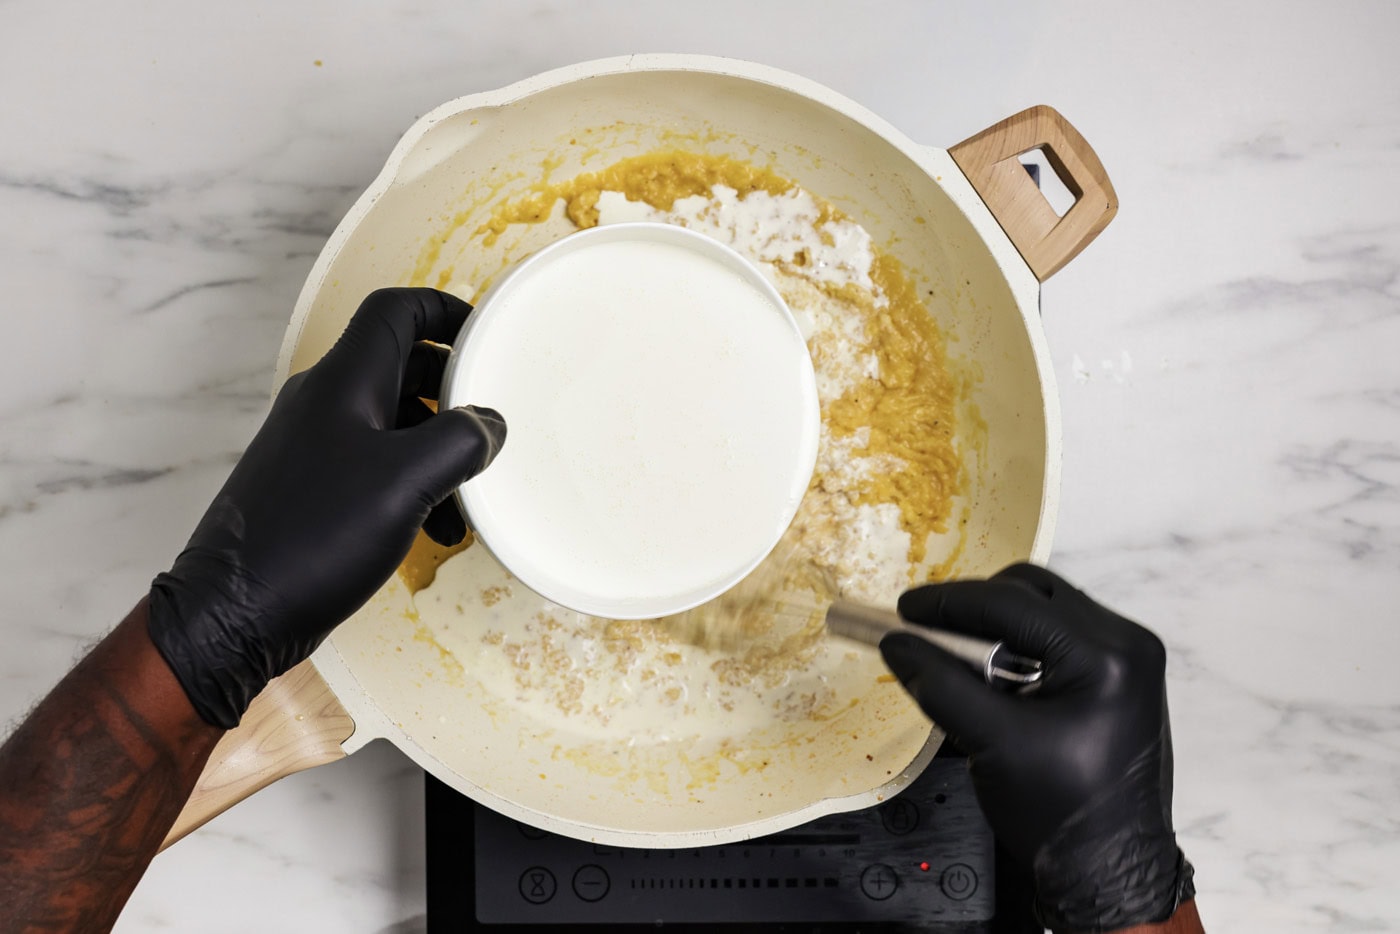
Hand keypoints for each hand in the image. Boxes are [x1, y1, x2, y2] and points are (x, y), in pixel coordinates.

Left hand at [147, 288, 505, 728]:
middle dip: (452, 391)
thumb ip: (459, 441)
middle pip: (399, 366)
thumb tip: (488, 423)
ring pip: (392, 423)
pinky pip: (375, 466)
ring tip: (468, 493)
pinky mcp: (312, 489)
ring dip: (437, 447)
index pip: (395, 311)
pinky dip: (413, 483)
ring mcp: (314, 446)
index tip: (485, 334)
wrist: (236, 612)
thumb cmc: (317, 535)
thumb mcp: (408, 482)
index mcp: (345, 382)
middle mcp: (325, 402)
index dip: (444, 311)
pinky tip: (437, 529)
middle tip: (489, 420)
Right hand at [880, 563, 1194, 931]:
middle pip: (1033, 593)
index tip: (906, 609)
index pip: (1013, 604)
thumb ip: (940, 685)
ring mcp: (1129, 660)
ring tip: (961, 662)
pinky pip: (1060, 638)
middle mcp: (1127, 645)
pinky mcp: (1120, 678)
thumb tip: (898, 644)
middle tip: (929, 632)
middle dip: (976, 609)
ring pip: (1046, 610)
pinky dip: (1020, 647)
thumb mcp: (991, 743)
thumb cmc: (1062, 815)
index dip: (950, 603)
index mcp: (1107, 656)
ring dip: (997, 627)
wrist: (1108, 870)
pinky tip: (994, 678)